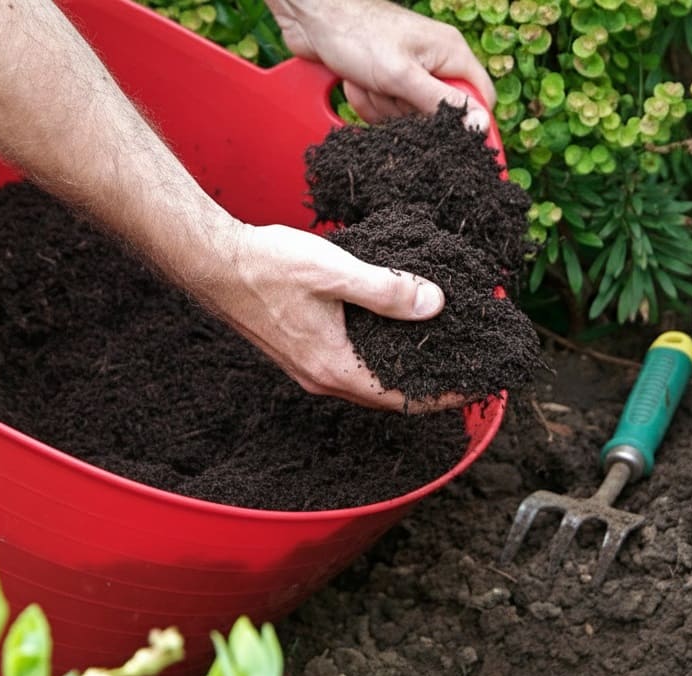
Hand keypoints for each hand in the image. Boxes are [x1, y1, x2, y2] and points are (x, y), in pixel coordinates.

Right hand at [193, 223, 466, 412]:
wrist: (212, 261)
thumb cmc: (267, 265)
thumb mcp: (336, 272)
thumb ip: (387, 289)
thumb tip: (435, 304)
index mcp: (334, 367)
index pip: (404, 397)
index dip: (445, 394)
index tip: (479, 385)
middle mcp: (321, 377)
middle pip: (389, 395)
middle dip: (430, 387)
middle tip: (468, 370)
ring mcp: (308, 367)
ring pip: (369, 381)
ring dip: (404, 373)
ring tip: (438, 354)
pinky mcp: (300, 350)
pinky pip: (351, 365)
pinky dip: (380, 358)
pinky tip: (392, 334)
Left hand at [266, 0, 495, 127]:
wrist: (313, 16)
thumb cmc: (358, 33)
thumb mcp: (402, 75)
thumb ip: (442, 103)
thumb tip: (480, 126)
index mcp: (451, 54)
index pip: (480, 97)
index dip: (469, 121)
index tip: (447, 134)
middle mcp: (434, 63)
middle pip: (438, 113)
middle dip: (407, 110)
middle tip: (389, 88)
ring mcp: (408, 72)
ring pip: (407, 115)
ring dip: (381, 105)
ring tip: (367, 80)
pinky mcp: (385, 81)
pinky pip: (384, 110)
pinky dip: (366, 102)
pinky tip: (355, 83)